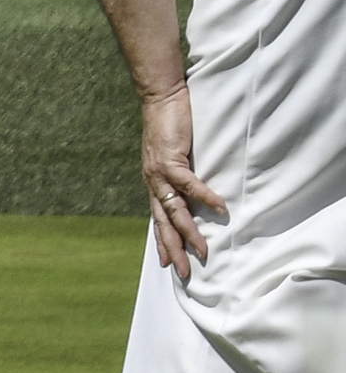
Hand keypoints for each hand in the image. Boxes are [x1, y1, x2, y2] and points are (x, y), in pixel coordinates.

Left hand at [141, 85, 225, 274]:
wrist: (161, 100)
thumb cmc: (171, 127)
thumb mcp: (176, 157)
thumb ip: (183, 176)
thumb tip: (196, 193)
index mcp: (154, 185)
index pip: (158, 220)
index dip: (162, 242)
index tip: (167, 264)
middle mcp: (153, 183)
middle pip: (164, 223)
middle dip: (173, 248)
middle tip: (184, 272)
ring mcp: (160, 173)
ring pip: (174, 209)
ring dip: (190, 231)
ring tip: (203, 249)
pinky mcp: (171, 159)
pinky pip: (189, 183)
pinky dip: (204, 196)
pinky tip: (219, 208)